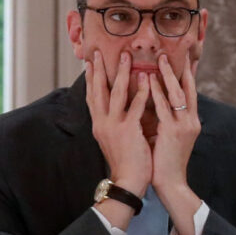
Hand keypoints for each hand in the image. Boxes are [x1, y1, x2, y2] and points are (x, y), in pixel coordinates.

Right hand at [85, 50, 151, 197]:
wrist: (127, 182)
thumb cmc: (124, 162)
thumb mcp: (112, 140)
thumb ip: (111, 124)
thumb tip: (112, 110)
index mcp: (99, 125)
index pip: (92, 97)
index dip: (90, 79)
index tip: (89, 63)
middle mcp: (102, 123)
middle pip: (98, 91)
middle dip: (98, 70)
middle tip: (98, 52)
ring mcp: (114, 126)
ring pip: (116, 94)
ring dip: (120, 74)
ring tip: (124, 57)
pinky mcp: (128, 131)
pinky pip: (135, 107)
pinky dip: (140, 92)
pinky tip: (146, 79)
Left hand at [148, 53, 200, 190]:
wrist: (172, 184)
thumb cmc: (167, 161)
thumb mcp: (172, 137)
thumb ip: (170, 120)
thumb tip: (161, 104)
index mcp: (191, 122)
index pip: (190, 93)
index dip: (188, 75)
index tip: (187, 59)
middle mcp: (191, 121)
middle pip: (188, 89)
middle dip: (182, 69)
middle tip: (175, 51)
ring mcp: (183, 126)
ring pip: (177, 94)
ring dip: (168, 75)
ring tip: (161, 59)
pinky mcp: (173, 132)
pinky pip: (163, 108)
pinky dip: (156, 93)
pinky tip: (148, 80)